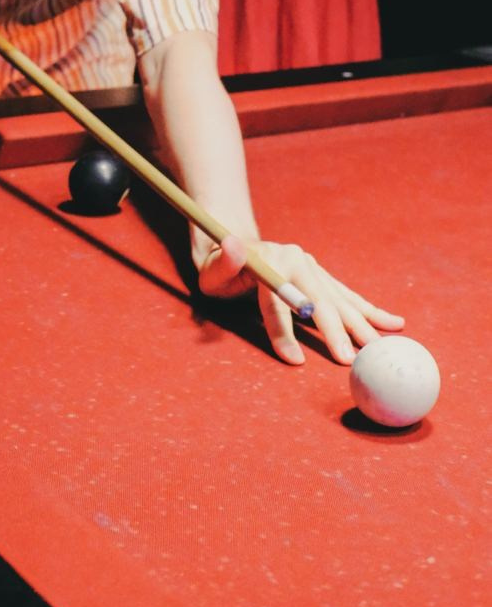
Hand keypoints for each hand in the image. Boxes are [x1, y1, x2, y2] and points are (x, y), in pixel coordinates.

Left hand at [196, 234, 404, 365]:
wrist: (234, 246)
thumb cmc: (219, 269)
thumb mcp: (212, 269)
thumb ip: (223, 262)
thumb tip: (232, 245)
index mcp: (269, 262)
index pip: (278, 300)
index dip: (284, 330)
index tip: (296, 360)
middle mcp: (296, 261)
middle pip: (318, 301)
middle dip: (335, 332)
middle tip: (351, 360)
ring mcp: (312, 267)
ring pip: (339, 300)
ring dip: (361, 326)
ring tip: (379, 349)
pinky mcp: (321, 275)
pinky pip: (348, 296)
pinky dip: (371, 311)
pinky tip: (394, 323)